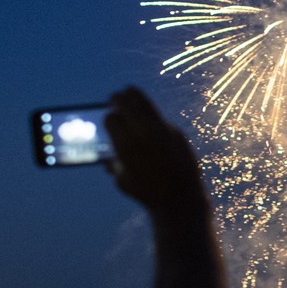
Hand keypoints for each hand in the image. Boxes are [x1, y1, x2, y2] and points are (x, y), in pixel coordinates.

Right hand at [102, 86, 205, 216]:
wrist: (179, 196)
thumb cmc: (146, 191)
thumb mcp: (122, 180)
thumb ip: (113, 164)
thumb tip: (107, 156)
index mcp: (126, 143)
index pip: (111, 118)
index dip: (108, 118)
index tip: (108, 118)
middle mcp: (143, 132)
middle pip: (126, 103)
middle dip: (117, 99)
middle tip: (114, 97)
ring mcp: (161, 129)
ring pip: (145, 102)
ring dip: (134, 96)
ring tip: (129, 91)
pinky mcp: (176, 131)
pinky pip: (159, 117)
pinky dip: (151, 115)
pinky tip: (147, 116)